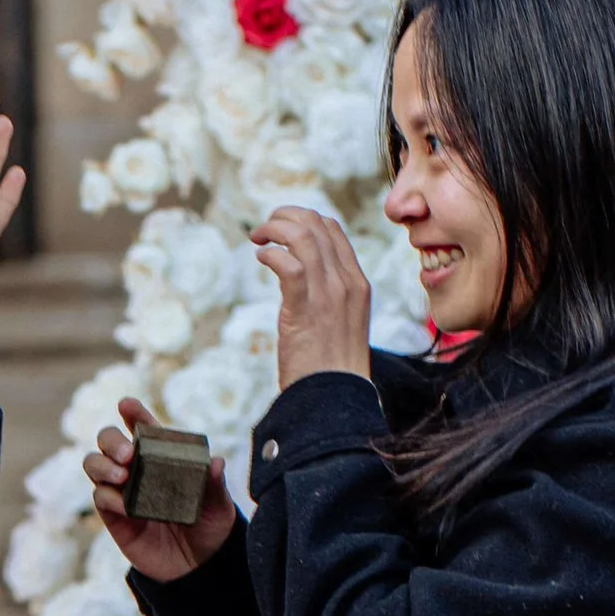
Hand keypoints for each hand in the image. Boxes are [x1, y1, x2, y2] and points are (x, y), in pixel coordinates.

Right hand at [85, 395, 237, 581]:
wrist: (197, 568)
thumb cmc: (209, 528)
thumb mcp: (218, 506)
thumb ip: (215, 485)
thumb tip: (216, 462)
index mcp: (160, 456)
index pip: (141, 427)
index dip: (132, 413)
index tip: (127, 405)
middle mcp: (136, 469)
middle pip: (108, 441)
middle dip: (111, 440)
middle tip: (128, 455)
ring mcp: (122, 491)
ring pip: (94, 464)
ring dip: (102, 464)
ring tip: (123, 476)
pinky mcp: (114, 517)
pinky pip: (101, 498)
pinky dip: (108, 497)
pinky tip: (124, 504)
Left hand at [251, 203, 371, 387]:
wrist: (334, 399)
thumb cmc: (331, 368)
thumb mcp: (340, 324)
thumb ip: (328, 298)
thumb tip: (301, 281)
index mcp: (357, 283)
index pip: (333, 230)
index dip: (304, 219)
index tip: (282, 230)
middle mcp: (346, 282)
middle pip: (317, 224)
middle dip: (285, 217)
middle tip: (263, 230)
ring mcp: (329, 294)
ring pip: (303, 236)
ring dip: (273, 229)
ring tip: (257, 239)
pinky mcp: (305, 309)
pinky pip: (288, 264)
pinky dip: (271, 254)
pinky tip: (261, 258)